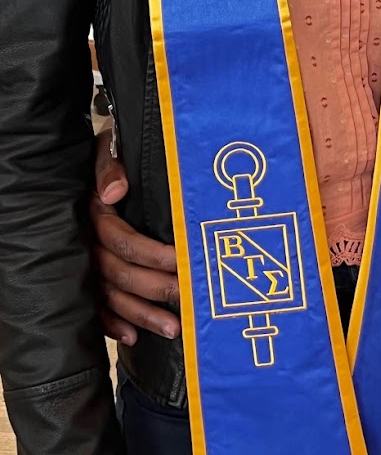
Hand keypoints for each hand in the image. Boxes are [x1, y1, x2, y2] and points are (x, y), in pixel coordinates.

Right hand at [90, 124, 180, 344]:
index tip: (182, 260)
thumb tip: (114, 192)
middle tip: (187, 297)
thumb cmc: (107, 157)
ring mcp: (87, 266)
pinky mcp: (87, 280)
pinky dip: (114, 326)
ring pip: (113, 298)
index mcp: (96, 215)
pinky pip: (96, 310)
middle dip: (157, 288)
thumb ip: (110, 166)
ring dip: (143, 315)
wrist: (86, 167)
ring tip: (173, 327)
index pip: (124, 241)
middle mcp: (89, 245)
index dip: (153, 253)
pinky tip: (133, 338)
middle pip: (123, 275)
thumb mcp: (107, 149)